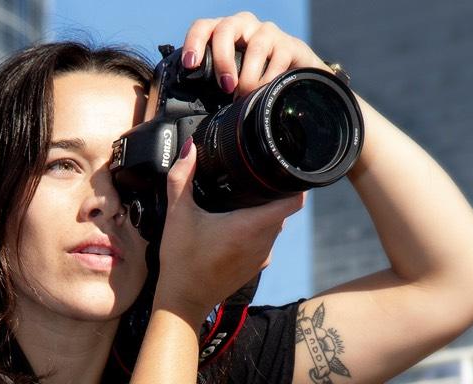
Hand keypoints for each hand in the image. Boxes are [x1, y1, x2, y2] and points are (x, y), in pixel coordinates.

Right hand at [153, 138, 303, 320]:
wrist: (183, 301)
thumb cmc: (182, 261)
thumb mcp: (177, 215)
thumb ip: (181, 178)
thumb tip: (191, 148)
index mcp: (250, 227)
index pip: (293, 201)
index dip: (295, 182)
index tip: (286, 168)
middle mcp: (263, 242)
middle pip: (283, 210)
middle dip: (274, 192)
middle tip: (257, 176)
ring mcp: (262, 256)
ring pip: (276, 225)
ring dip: (265, 212)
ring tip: (245, 198)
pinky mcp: (257, 267)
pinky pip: (266, 240)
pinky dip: (257, 230)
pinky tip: (235, 225)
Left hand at [180, 12, 329, 97]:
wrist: (295, 77)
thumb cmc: (256, 79)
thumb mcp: (233, 80)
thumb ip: (213, 89)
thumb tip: (192, 124)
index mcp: (224, 33)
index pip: (203, 27)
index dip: (194, 42)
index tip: (190, 65)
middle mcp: (244, 26)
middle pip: (226, 29)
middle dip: (222, 60)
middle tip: (226, 86)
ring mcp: (267, 32)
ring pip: (255, 47)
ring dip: (248, 76)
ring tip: (246, 94)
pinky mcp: (290, 44)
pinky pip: (279, 58)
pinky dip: (269, 78)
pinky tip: (266, 91)